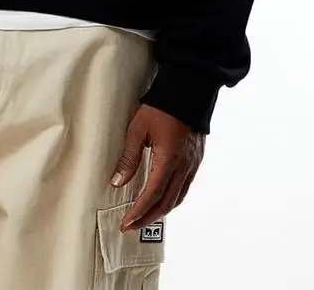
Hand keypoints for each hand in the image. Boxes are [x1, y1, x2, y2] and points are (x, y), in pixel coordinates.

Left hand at [110, 103, 204, 231]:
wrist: (188, 89)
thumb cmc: (161, 107)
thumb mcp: (137, 129)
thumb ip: (128, 157)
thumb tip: (117, 182)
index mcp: (168, 160)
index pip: (151, 195)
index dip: (138, 212)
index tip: (126, 223)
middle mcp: (183, 166)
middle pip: (166, 203)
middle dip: (147, 217)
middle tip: (132, 225)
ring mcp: (192, 164)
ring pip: (177, 198)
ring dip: (160, 210)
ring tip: (144, 215)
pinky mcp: (196, 159)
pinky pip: (185, 187)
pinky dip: (172, 198)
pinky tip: (162, 197)